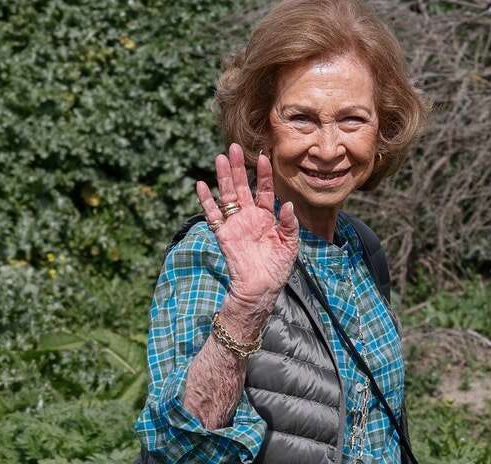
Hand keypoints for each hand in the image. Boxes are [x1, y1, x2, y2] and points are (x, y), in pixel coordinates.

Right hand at [196, 143, 299, 310]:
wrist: (260, 289)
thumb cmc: (277, 269)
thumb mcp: (289, 246)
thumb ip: (289, 225)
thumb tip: (288, 205)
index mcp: (267, 217)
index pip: (265, 190)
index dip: (263, 174)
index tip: (263, 157)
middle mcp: (249, 217)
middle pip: (242, 187)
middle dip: (238, 167)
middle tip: (233, 147)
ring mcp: (235, 224)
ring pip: (227, 195)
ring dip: (223, 177)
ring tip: (220, 158)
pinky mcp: (223, 234)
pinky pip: (212, 215)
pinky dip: (206, 200)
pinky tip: (200, 185)